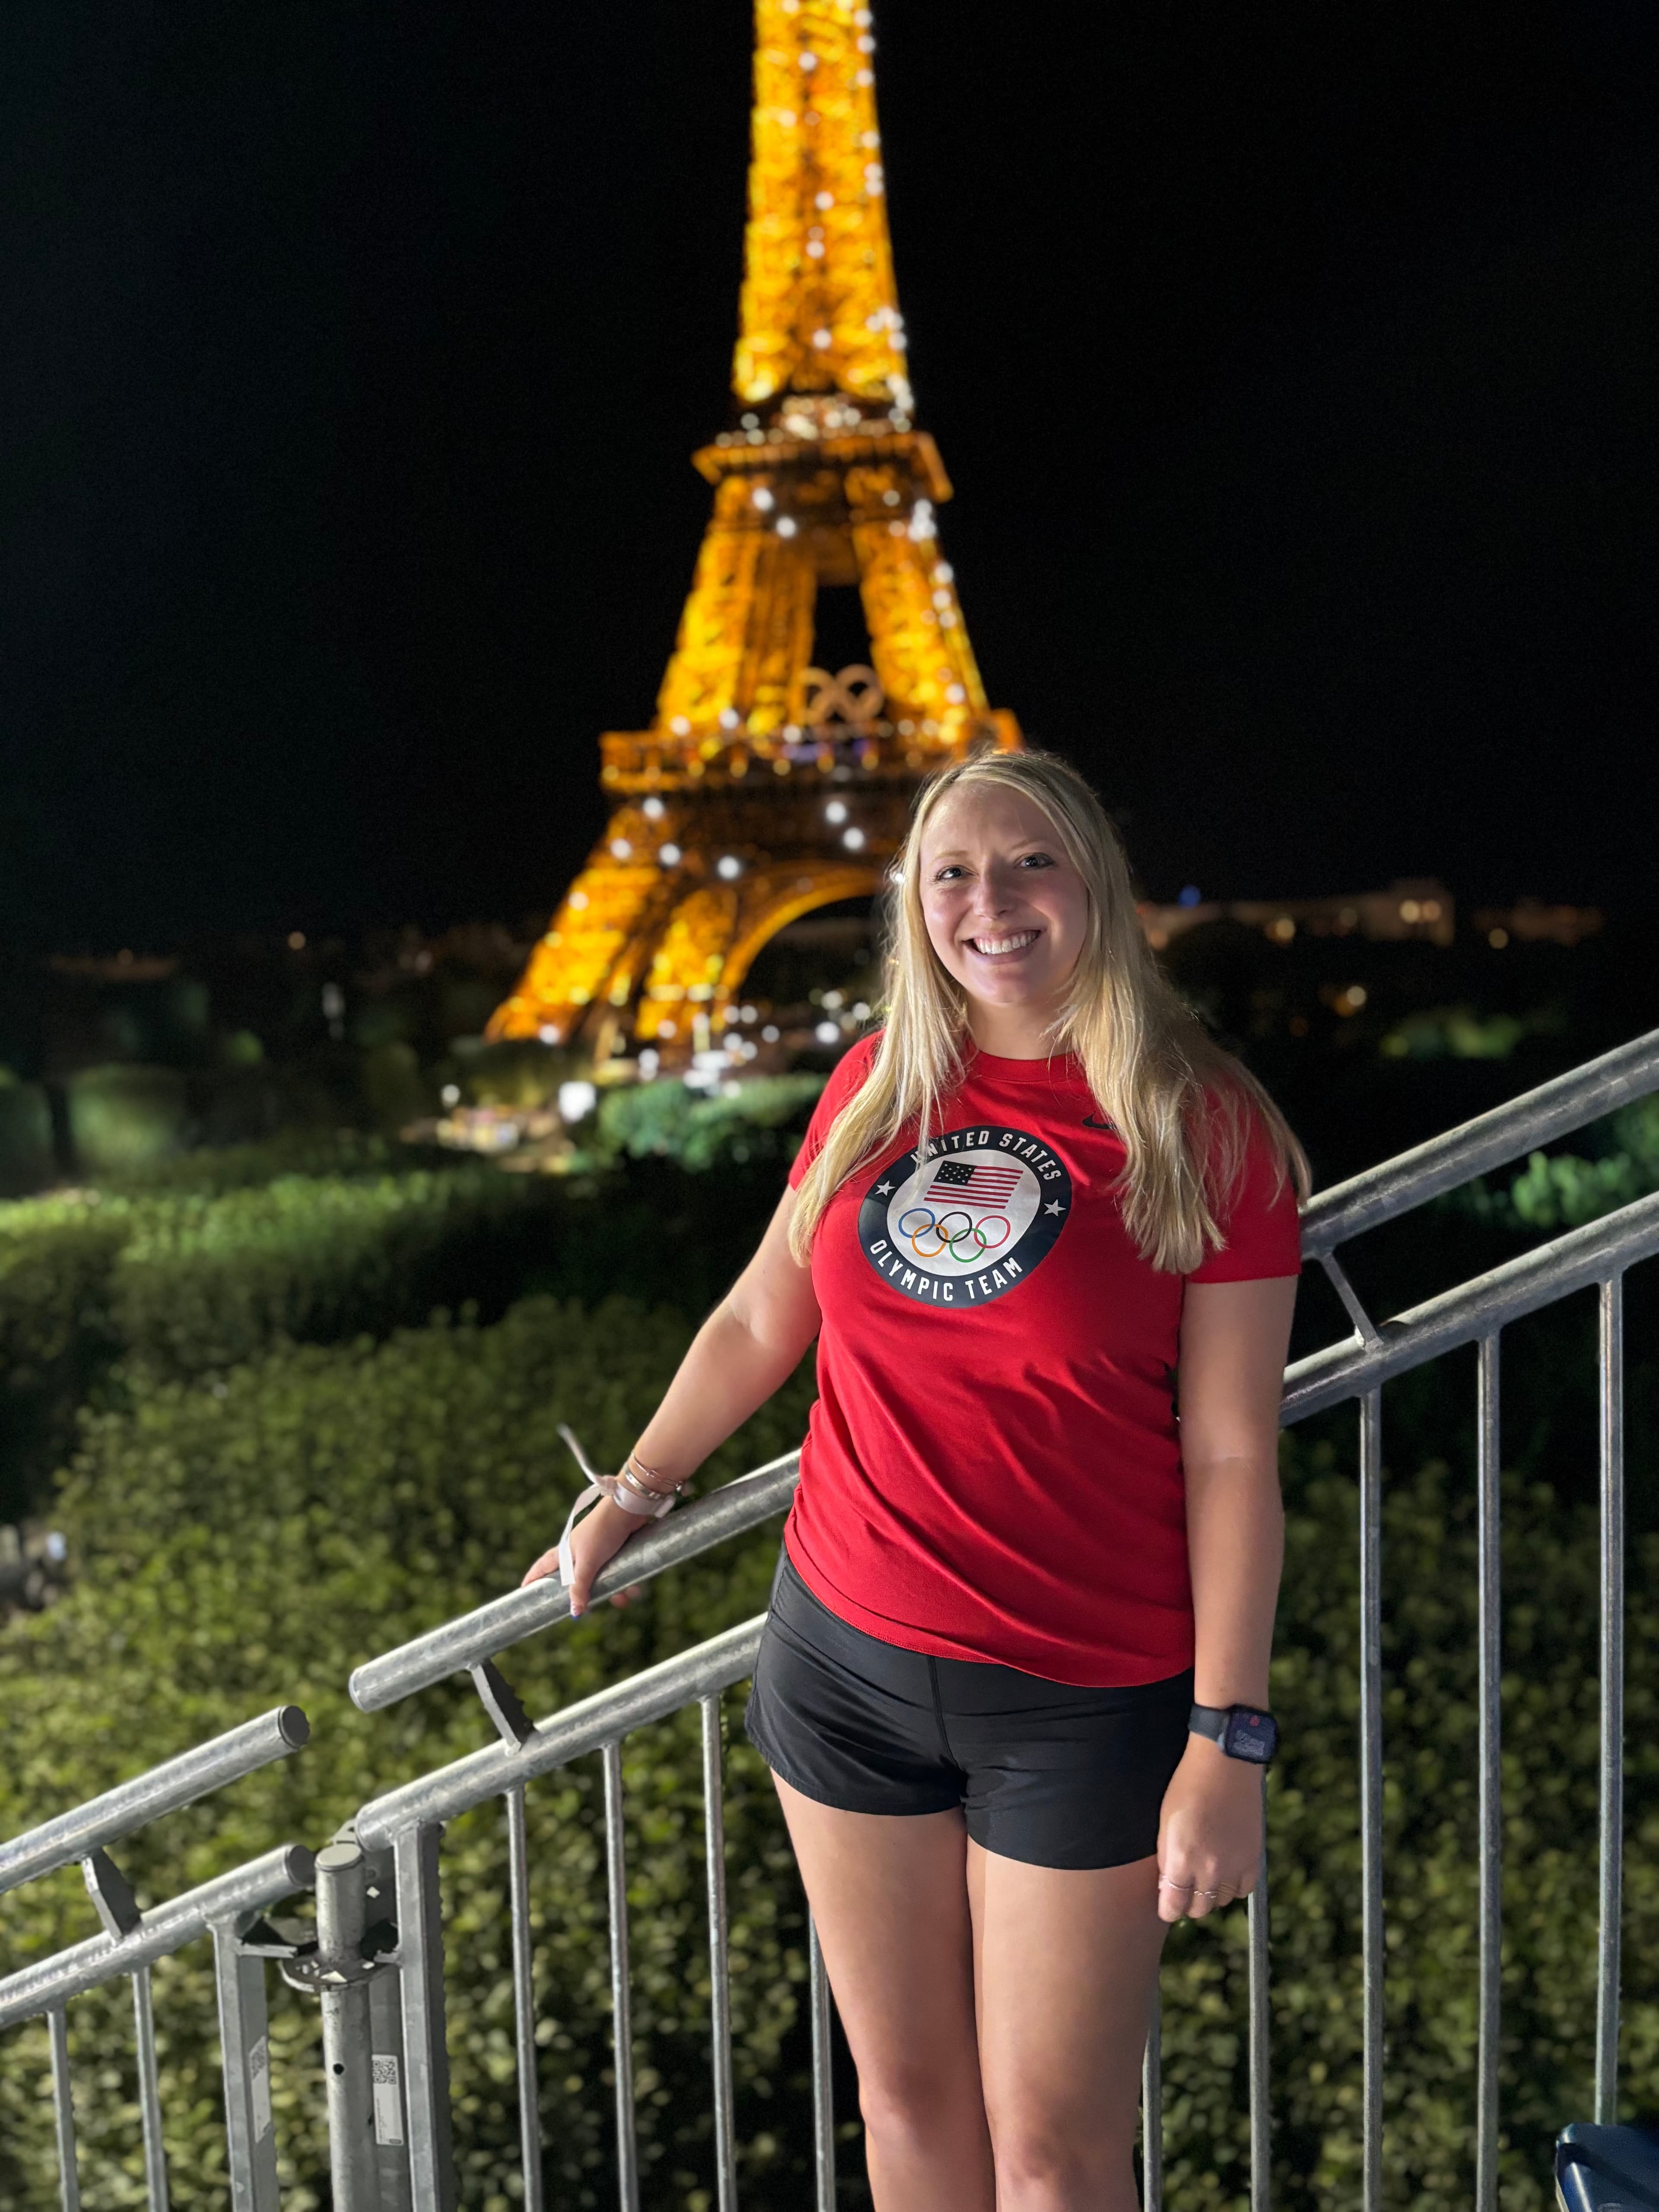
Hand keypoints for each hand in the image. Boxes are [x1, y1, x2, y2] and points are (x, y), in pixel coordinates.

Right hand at [521, 1495, 646, 1616]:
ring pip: (600, 1580)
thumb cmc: (602, 1532)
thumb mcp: (587, 1562)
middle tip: (593, 1609)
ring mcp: (597, 1552)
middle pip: (576, 1581)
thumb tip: (575, 1612)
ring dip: (613, 1591)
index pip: (542, 1567)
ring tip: (623, 1599)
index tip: (524, 1590)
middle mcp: (578, 1553)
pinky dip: (624, 1583)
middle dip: (588, 1596)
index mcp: (565, 1553)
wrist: (629, 1509)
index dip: (533, 1578)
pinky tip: (634, 1590)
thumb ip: (579, 1587)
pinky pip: (617, 1573)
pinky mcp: (615, 1551)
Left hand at [1155, 1734, 1263, 1922]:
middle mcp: (1209, 1870)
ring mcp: (1234, 1867)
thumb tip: (1168, 1888)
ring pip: (1221, 1901)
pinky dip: (1234, 1884)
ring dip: (1212, 1892)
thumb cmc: (1187, 1788)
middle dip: (1188, 1902)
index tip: (1167, 1904)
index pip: (1173, 1908)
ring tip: (1206, 1870)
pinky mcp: (1254, 1860)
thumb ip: (1166, 1862)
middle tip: (1185, 1885)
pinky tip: (1226, 1867)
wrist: (1224, 1765)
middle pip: (1198, 1909)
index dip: (1168, 1909)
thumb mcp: (1165, 1824)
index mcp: (1182, 1860)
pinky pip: (1242, 1890)